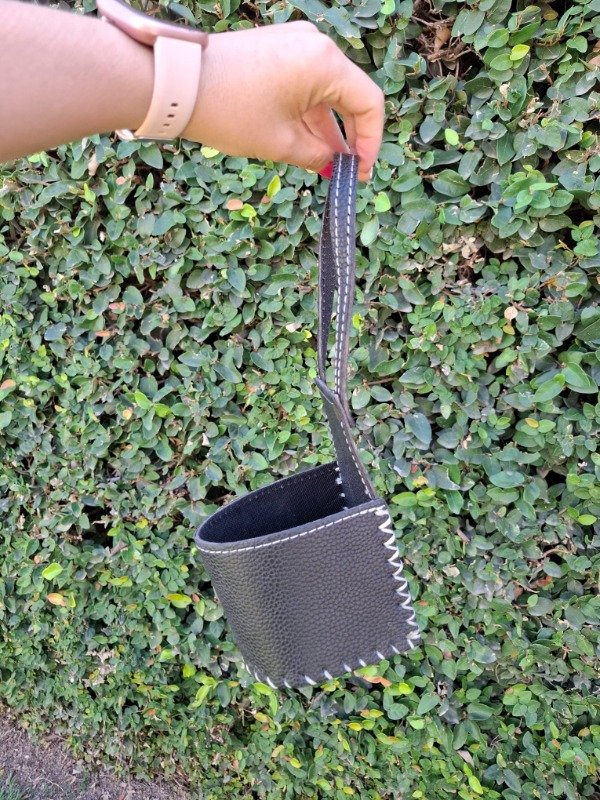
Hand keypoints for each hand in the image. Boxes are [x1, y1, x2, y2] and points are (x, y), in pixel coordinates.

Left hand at [181, 21, 384, 181]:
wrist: (176, 84)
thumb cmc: (230, 111)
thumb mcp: (281, 144)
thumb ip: (319, 156)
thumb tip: (335, 166)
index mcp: (325, 62)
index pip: (369, 103)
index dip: (371, 143)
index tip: (361, 173)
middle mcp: (316, 45)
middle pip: (350, 95)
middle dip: (351, 137)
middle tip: (349, 172)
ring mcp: (295, 43)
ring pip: (328, 92)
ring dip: (330, 128)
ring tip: (328, 165)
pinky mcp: (277, 49)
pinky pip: (307, 83)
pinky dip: (310, 113)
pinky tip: (310, 143)